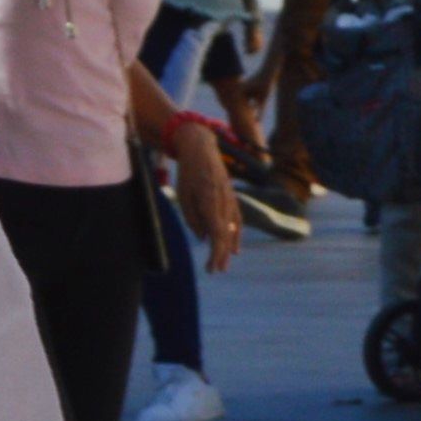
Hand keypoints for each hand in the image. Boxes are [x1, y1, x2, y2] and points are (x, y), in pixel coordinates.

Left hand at [165, 119, 240, 269]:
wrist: (202, 149)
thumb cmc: (189, 172)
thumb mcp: (183, 195)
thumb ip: (192, 218)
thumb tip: (203, 237)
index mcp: (210, 202)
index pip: (217, 235)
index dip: (215, 254)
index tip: (211, 268)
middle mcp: (224, 203)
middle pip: (225, 235)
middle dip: (221, 255)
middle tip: (216, 271)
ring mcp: (230, 201)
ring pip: (232, 229)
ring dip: (227, 248)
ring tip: (224, 264)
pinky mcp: (231, 198)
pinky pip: (236, 221)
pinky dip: (235, 235)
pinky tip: (234, 249)